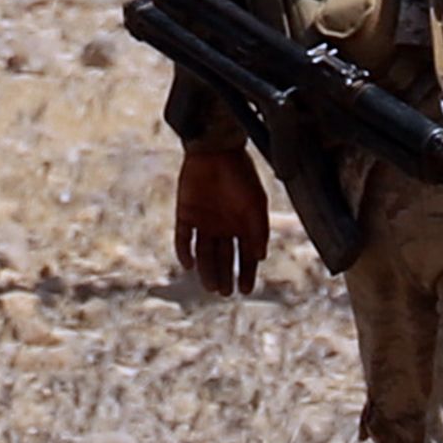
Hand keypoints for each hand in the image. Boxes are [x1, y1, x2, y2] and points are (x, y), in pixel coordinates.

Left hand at [174, 139, 274, 297]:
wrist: (216, 149)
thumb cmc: (240, 175)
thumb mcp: (256, 203)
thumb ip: (259, 229)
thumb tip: (260, 257)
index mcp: (241, 226)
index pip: (244, 256)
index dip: (245, 274)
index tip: (245, 290)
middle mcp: (222, 227)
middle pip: (222, 258)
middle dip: (224, 276)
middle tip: (225, 292)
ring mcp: (203, 222)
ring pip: (203, 253)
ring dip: (206, 269)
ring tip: (211, 286)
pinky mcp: (184, 214)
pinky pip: (182, 237)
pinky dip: (184, 251)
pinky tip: (189, 264)